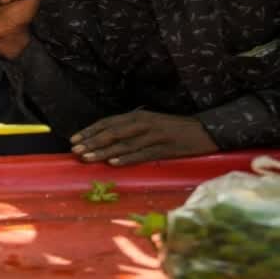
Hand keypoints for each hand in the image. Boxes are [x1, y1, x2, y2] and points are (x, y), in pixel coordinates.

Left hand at [70, 111, 218, 166]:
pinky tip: (113, 163)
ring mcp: (154, 136)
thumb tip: (107, 139)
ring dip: (103, 151)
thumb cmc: (174, 128)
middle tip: (75, 150)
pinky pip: (142, 154)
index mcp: (138, 116)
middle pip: (112, 132)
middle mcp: (144, 123)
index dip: (90, 130)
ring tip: (87, 158)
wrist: (205, 131)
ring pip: (124, 144)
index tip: (74, 139)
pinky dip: (127, 158)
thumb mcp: (151, 124)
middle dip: (92, 141)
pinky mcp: (165, 148)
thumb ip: (131, 129)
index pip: (108, 122)